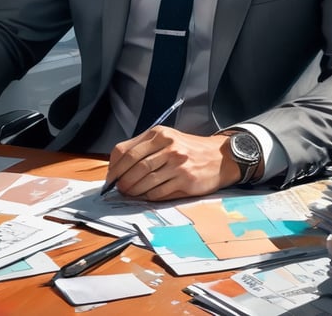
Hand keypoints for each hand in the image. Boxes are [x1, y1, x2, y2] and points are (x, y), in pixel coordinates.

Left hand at [101, 127, 240, 200]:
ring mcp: (178, 163)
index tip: (110, 177)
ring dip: (134, 190)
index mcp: (158, 134)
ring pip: (146, 180)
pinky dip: (148, 196)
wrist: (220, 157)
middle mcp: (168, 146)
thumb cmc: (188, 149)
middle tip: (118, 189)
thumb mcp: (166, 139)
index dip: (114, 166)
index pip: (126, 150)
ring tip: (129, 194)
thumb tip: (118, 168)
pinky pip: (160, 191)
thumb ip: (144, 148)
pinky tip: (145, 197)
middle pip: (134, 166)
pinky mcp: (186, 180)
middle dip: (122, 180)